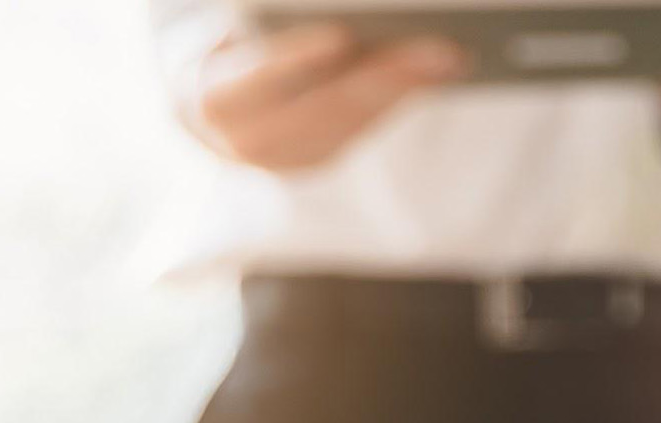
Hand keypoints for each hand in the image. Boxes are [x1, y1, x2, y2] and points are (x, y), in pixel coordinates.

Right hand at [191, 23, 465, 172]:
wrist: (208, 110)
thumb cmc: (221, 46)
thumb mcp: (228, 32)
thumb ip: (266, 24)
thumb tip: (343, 27)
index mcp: (213, 98)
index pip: (255, 80)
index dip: (296, 59)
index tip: (342, 36)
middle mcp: (248, 141)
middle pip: (325, 108)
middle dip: (387, 76)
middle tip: (441, 50)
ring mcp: (287, 159)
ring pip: (354, 122)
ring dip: (408, 88)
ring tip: (452, 56)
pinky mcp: (319, 159)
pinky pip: (363, 126)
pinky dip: (399, 95)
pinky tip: (437, 70)